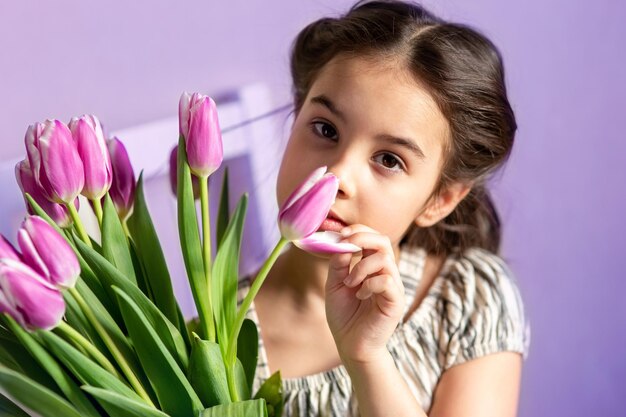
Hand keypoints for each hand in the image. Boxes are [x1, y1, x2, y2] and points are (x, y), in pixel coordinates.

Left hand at [325, 224, 404, 364]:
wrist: (350, 345)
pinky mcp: (396, 301)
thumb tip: (341, 244)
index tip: (339, 235)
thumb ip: (338, 264)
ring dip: (361, 267)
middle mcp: (386, 273)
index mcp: (372, 267)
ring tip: (350, 284)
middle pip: (384, 241)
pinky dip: (369, 284)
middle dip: (362, 238)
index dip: (358, 231)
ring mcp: (393, 286)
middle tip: (345, 246)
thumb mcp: (335, 285)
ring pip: (384, 259)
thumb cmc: (344, 316)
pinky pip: (387, 280)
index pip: (373, 238)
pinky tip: (360, 295)